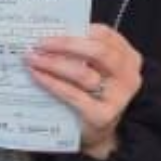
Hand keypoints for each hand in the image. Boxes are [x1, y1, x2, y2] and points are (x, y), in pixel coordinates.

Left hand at [24, 24, 142, 160]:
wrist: (96, 130)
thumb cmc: (90, 92)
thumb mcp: (92, 68)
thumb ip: (78, 52)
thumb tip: (46, 35)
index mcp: (127, 56)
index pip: (104, 34)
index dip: (75, 30)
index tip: (49, 30)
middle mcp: (128, 75)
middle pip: (98, 52)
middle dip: (65, 44)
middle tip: (38, 44)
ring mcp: (118, 97)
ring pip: (84, 74)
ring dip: (53, 64)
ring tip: (32, 59)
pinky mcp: (104, 116)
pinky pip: (74, 95)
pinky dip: (53, 84)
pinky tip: (37, 76)